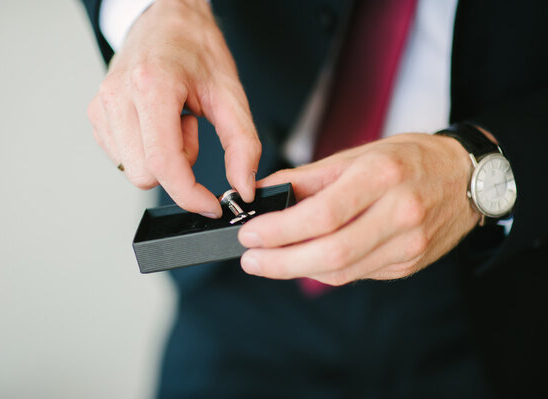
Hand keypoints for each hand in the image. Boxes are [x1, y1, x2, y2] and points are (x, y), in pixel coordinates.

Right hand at [87, 0, 260, 216]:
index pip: (164, 164)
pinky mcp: (97, 114)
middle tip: (190, 129)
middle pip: (146, 175)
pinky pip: (124, 158)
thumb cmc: (196, 48)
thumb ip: (242, 145)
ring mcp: (103, 105)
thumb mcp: (231, 94)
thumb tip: (243, 187)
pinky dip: (147, 150)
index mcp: (153, 87)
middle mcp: (119, 96)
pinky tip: (157, 122)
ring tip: (174, 120)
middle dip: (177, 167)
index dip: (190, 194)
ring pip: (133, 171)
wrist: (167, 17)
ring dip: (162, 157)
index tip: (210, 204)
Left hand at [237, 133, 478, 284]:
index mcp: (382, 175)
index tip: (250, 234)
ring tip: (268, 263)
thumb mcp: (358, 154)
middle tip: (251, 260)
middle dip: (281, 262)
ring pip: (343, 271)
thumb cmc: (409, 159)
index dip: (280, 230)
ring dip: (297, 271)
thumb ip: (308, 177)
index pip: (323, 213)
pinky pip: (357, 274)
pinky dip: (325, 271)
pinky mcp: (409, 263)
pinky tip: (305, 261)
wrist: (465, 178)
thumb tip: (263, 192)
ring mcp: (409, 244)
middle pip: (332, 252)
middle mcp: (400, 213)